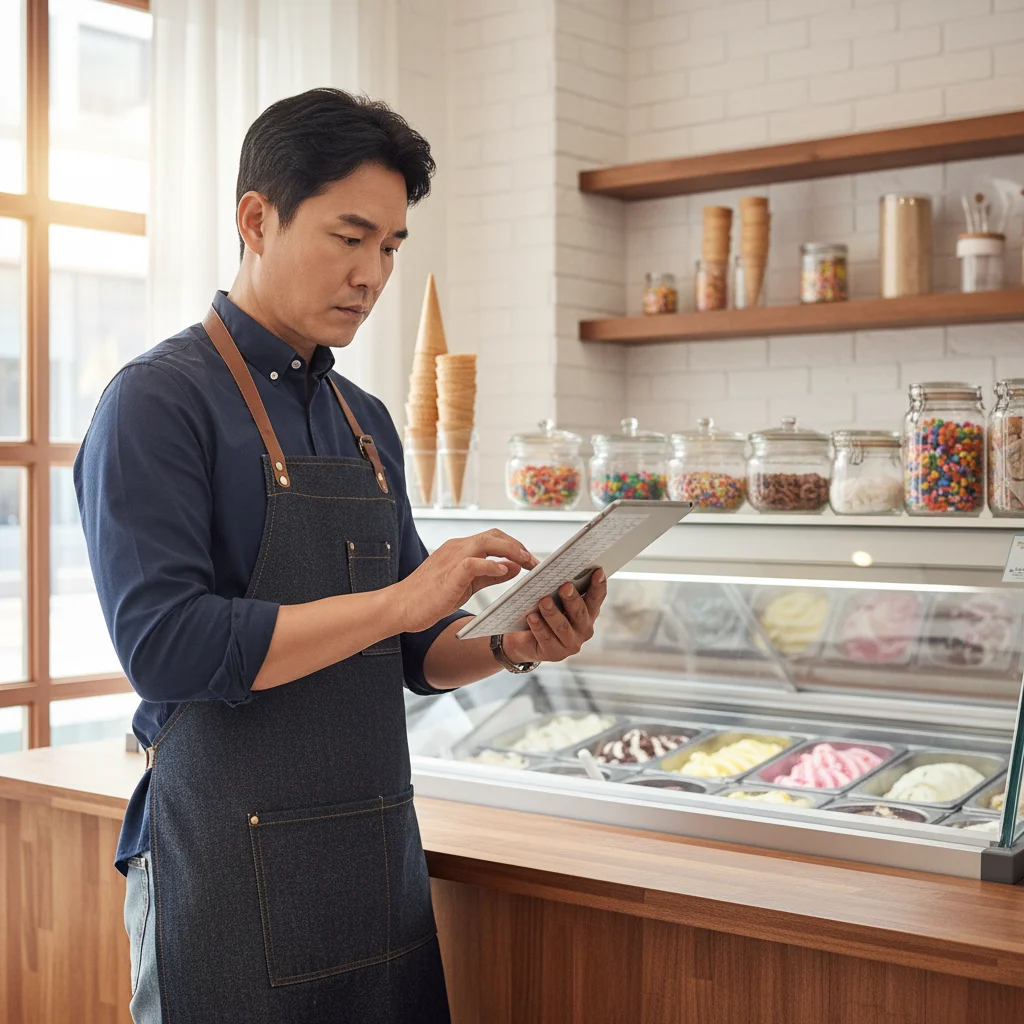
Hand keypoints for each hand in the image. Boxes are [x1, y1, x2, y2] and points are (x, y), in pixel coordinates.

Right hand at [393, 529, 537, 633]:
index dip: (515, 546)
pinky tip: (505, 572)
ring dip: (511, 551)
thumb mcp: (467, 585)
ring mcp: (452, 558)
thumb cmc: (431, 597)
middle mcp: (457, 547)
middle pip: (494, 535)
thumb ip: (489, 575)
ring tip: (527, 563)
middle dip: (518, 546)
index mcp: (460, 548)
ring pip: (486, 542)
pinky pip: (473, 563)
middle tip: (535, 562)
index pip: (493, 537)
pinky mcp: (448, 575)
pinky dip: (491, 565)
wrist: (401, 606)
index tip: (531, 560)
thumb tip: (514, 567)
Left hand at [501, 568, 606, 664]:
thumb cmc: (541, 612)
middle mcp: (584, 629)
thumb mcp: (553, 598)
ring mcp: (571, 644)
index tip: (598, 571)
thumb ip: (559, 588)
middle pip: (580, 613)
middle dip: (572, 599)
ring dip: (553, 613)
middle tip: (565, 587)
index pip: (596, 598)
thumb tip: (558, 570)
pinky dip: (539, 627)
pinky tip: (532, 617)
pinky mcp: (555, 654)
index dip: (598, 585)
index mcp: (588, 613)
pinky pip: (547, 639)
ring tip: (544, 601)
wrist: (523, 638)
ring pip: (563, 627)